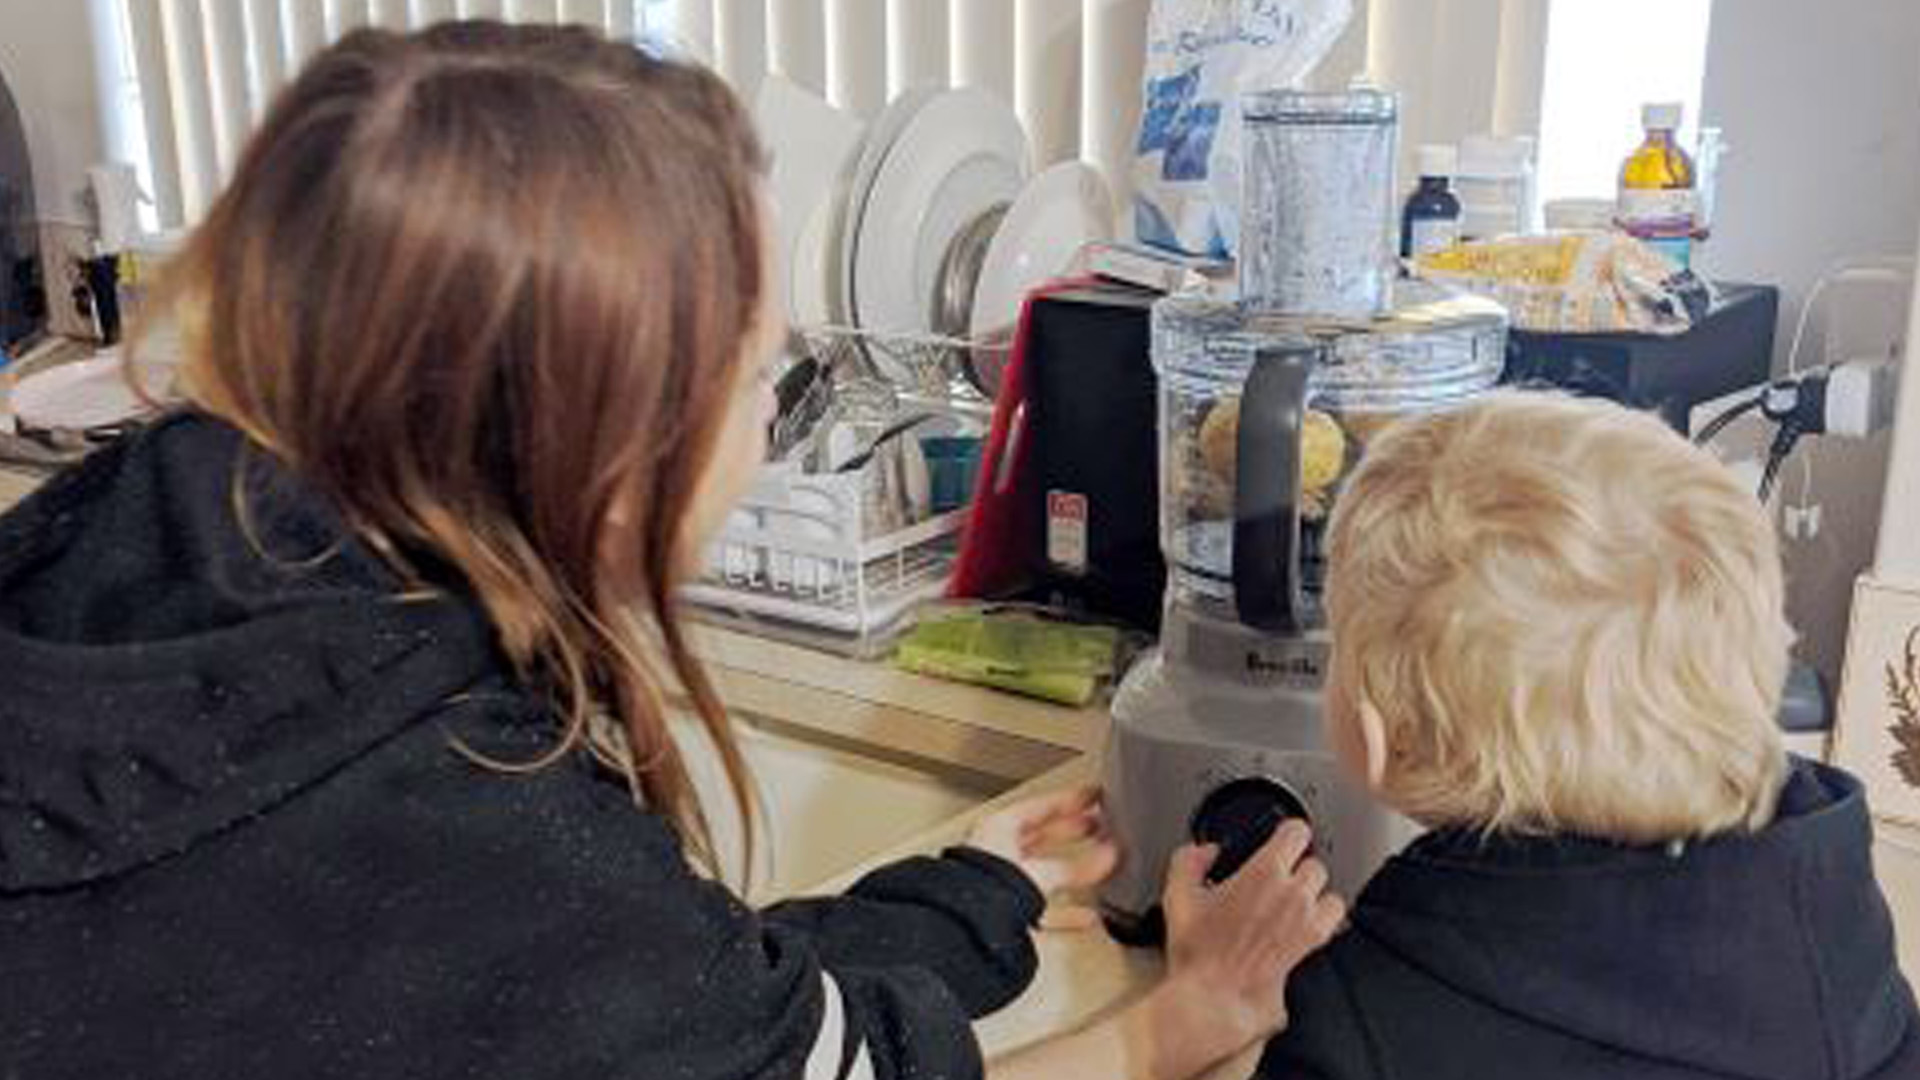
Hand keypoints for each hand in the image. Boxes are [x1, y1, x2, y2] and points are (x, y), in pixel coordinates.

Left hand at [968, 785, 1119, 927]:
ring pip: (1045, 873)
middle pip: (1042, 838)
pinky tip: (1085, 916)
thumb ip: (1070, 867)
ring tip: (1101, 867)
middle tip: (1100, 826)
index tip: (1093, 796)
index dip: (1068, 800)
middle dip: (1073, 832)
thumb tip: (1103, 859)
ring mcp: (1000, 885)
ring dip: (1073, 873)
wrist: (960, 928)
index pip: (1039, 808)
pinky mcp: (1006, 914)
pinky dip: (1066, 912)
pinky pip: (1042, 908)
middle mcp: (996, 855)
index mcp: (996, 831)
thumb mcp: (1032, 870)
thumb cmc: (980, 889)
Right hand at [1156, 819, 1344, 1063]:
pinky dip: (1325, 919)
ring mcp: (1307, 921)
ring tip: (1294, 902)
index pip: (1297, 832)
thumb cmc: (1199, 953)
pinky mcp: (1314, 945)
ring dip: (1315, 894)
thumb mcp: (1178, 895)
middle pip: (1315, 864)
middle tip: (1278, 879)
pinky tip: (1306, 924)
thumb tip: (1206, 852)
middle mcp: (1292, 894)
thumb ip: (1189, 860)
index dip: (1288, 833)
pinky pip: (1335, 921)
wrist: (1215, 996)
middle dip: (1298, 868)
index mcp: (1264, 872)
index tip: (1281, 840)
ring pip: (1329, 892)